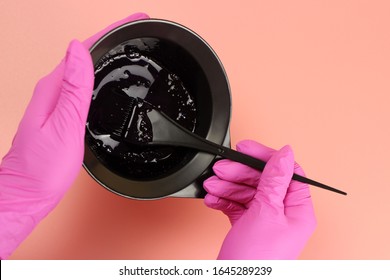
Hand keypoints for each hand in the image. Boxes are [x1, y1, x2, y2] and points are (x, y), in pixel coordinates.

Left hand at [0, 13, 148, 258]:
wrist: (27, 193)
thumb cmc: (43, 167)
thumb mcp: (63, 126)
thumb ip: (74, 88)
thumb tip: (78, 49)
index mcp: (55, 87)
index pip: (86, 47)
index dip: (112, 30)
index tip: (136, 19)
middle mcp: (54, 89)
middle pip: (87, 52)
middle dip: (114, 36)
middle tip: (140, 29)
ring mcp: (58, 100)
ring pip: (86, 66)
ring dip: (108, 52)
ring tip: (130, 46)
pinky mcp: (63, 111)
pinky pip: (85, 83)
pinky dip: (101, 73)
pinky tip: (110, 77)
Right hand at [203, 140, 315, 258]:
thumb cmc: (257, 261)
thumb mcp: (266, 212)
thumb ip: (274, 180)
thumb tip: (285, 154)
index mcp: (297, 209)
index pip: (286, 171)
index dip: (265, 157)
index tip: (245, 149)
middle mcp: (283, 214)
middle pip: (262, 180)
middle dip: (239, 173)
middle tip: (221, 169)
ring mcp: (265, 220)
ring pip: (247, 192)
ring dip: (228, 186)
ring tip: (212, 185)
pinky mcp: (248, 227)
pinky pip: (237, 206)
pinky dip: (224, 200)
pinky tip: (213, 199)